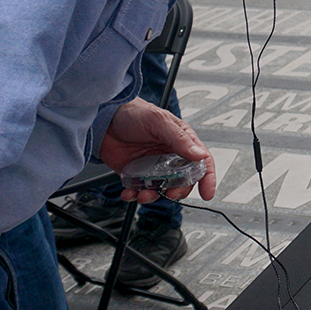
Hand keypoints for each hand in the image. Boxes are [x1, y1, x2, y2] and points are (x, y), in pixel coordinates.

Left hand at [100, 97, 215, 202]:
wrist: (103, 118)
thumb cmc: (134, 113)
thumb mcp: (159, 122)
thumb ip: (179, 139)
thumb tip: (199, 154)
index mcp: (181, 142)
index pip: (201, 161)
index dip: (207, 177)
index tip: (206, 193)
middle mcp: (169, 156)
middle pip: (183, 180)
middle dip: (178, 191)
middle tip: (170, 193)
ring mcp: (152, 166)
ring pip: (161, 188)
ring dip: (154, 196)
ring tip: (144, 194)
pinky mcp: (135, 173)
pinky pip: (138, 189)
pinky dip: (134, 194)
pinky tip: (129, 192)